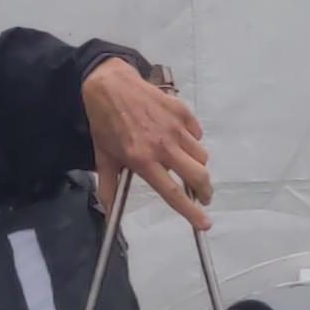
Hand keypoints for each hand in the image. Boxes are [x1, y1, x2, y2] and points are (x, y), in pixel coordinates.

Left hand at [84, 58, 211, 230]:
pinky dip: (192, 141)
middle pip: (198, 175)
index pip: (173, 192)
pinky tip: (179, 139)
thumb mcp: (104, 157)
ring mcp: (175, 127)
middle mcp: (163, 146)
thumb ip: (109, 185)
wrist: (111, 86)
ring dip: (197, 165)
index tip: (205, 223)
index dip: (191, 211)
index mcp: (143, 160)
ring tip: (186, 164)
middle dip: (205, 190)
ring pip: (201, 156)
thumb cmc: (106, 123)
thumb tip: (107, 210)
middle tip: (203, 195)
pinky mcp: (182, 111)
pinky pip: (197, 134)